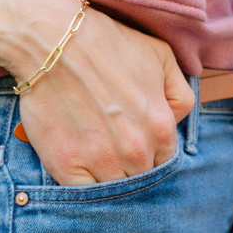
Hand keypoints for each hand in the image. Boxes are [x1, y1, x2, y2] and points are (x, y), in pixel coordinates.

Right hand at [8, 2, 195, 184]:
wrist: (53, 39)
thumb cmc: (105, 42)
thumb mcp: (160, 55)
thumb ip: (179, 93)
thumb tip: (177, 119)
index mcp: (161, 127)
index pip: (164, 161)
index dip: (148, 152)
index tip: (130, 142)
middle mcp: (136, 150)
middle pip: (140, 178)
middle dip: (128, 165)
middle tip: (108, 146)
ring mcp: (100, 160)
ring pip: (113, 189)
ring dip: (104, 176)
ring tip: (90, 154)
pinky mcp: (66, 165)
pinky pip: (82, 193)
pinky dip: (80, 184)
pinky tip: (74, 163)